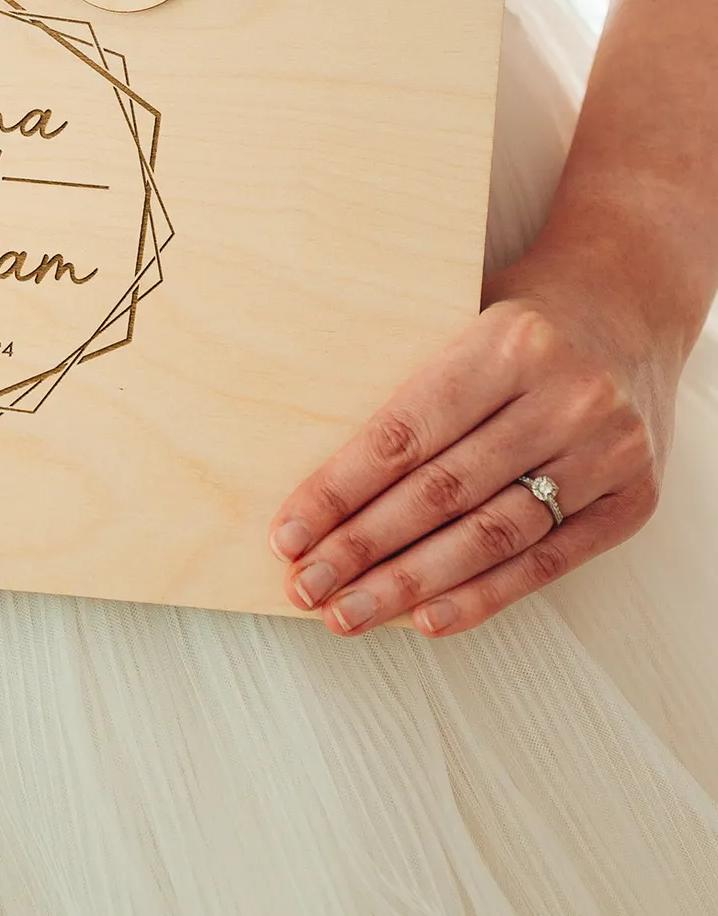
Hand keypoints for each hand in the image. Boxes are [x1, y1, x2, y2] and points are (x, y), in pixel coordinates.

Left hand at [267, 235, 680, 636]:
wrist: (630, 303)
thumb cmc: (522, 319)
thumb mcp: (460, 319)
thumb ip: (406, 387)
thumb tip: (318, 481)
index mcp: (506, 344)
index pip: (404, 435)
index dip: (339, 491)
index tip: (288, 534)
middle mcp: (564, 398)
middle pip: (441, 493)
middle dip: (362, 549)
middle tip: (305, 586)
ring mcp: (606, 452)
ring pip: (490, 537)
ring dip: (410, 585)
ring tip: (349, 612)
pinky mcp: (632, 499)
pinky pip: (547, 562)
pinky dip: (483, 596)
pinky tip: (427, 618)